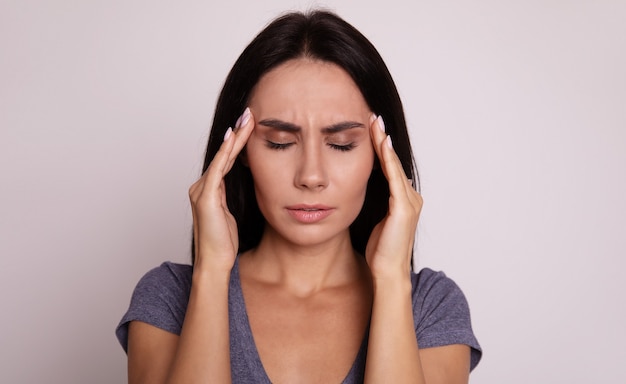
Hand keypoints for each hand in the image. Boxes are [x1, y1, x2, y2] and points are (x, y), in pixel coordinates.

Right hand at [188, 108, 254, 272]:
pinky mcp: (205, 197)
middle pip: (224, 155)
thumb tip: (243, 184)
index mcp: (209, 191)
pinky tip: (233, 137)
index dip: (238, 143)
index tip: (250, 126)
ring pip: (222, 158)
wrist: (215, 263)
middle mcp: (201, 187)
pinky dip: (226, 152)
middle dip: (237, 134)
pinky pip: (218, 169)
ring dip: (235, 138)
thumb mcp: (231, 215)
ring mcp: (201, 191)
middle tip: (249, 114)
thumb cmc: (224, 244)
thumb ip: (232, 198)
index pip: (227, 161)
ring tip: (247, 120)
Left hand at [365, 115, 422, 278]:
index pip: (390, 167)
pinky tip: (382, 143)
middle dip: (382, 139)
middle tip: (372, 117)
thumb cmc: (381, 252)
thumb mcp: (377, 221)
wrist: (388, 273)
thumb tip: (366, 190)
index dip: (380, 148)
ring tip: (374, 123)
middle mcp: (411, 197)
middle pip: (393, 161)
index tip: (370, 129)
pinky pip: (393, 177)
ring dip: (383, 143)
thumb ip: (376, 204)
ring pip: (393, 165)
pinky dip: (388, 159)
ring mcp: (410, 201)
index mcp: (404, 200)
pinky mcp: (403, 207)